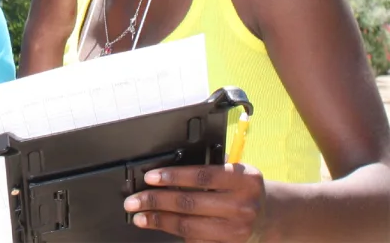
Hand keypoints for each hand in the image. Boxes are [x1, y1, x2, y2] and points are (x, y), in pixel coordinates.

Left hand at [124, 163, 266, 242]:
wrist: (270, 217)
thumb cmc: (244, 190)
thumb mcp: (236, 172)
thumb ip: (210, 168)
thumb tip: (166, 169)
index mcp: (244, 180)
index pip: (202, 176)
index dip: (172, 176)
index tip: (150, 178)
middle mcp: (243, 205)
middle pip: (190, 203)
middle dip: (156, 201)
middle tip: (134, 201)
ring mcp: (238, 230)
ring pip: (188, 226)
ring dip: (159, 221)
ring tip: (140, 217)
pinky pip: (196, 241)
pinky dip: (175, 234)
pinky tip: (161, 227)